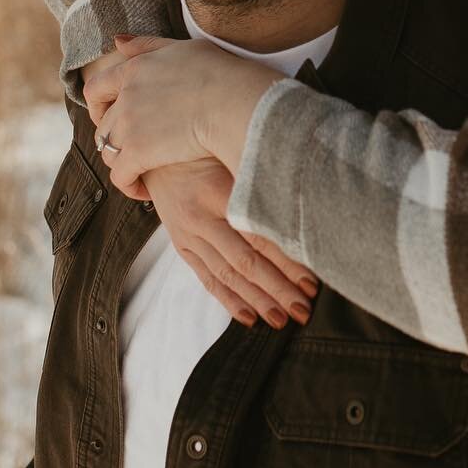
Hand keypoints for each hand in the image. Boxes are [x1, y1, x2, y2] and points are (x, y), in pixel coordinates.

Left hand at [87, 36, 280, 196]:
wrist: (235, 102)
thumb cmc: (222, 74)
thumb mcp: (183, 48)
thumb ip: (149, 45)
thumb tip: (117, 41)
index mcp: (134, 69)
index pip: (97, 88)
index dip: (99, 106)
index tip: (111, 117)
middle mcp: (125, 95)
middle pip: (101, 123)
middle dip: (111, 138)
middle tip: (131, 150)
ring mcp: (128, 124)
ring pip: (108, 151)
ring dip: (121, 164)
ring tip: (141, 172)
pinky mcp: (138, 153)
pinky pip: (120, 176)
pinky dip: (129, 186)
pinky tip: (145, 192)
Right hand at [144, 160, 318, 327]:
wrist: (154, 149)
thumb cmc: (205, 148)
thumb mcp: (231, 156)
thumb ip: (262, 183)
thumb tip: (305, 214)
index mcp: (219, 190)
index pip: (260, 235)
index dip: (287, 261)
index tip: (313, 282)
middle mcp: (201, 217)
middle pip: (246, 261)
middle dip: (278, 289)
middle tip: (303, 310)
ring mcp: (188, 234)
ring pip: (227, 275)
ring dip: (257, 300)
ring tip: (282, 319)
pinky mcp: (181, 245)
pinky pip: (206, 278)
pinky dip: (228, 299)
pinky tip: (249, 317)